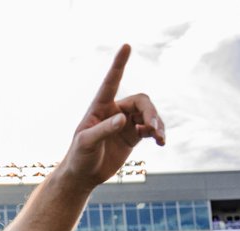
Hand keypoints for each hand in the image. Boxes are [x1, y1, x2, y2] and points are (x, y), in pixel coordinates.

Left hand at [60, 44, 164, 191]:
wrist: (83, 175)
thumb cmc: (79, 156)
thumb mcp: (87, 143)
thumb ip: (104, 129)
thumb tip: (123, 119)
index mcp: (100, 107)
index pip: (111, 81)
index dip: (119, 64)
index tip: (127, 45)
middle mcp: (114, 111)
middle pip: (141, 101)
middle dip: (150, 112)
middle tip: (152, 128)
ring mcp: (125, 123)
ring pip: (149, 114)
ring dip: (157, 123)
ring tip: (158, 137)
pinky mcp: (133, 135)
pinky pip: (151, 128)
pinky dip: (158, 133)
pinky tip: (161, 141)